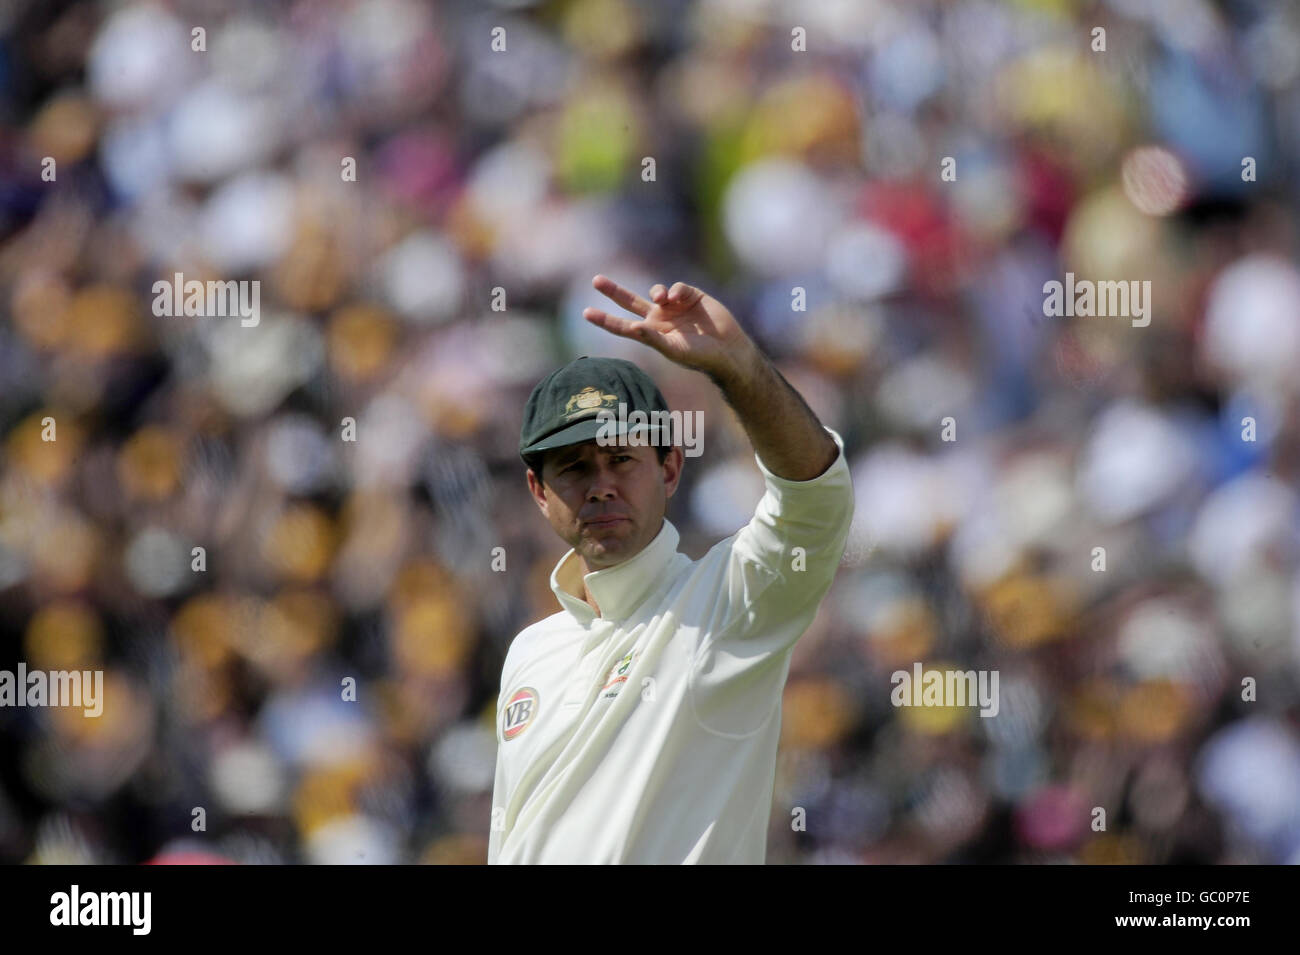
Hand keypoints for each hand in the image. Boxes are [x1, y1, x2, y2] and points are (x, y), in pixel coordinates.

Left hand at [582, 275, 756, 381]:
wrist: (727, 350)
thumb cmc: (699, 356)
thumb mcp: (673, 350)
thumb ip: (653, 338)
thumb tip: (633, 326)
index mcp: (651, 334)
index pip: (622, 326)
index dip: (605, 320)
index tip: (586, 313)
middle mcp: (659, 319)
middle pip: (630, 301)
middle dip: (614, 291)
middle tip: (596, 280)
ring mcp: (674, 307)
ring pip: (655, 290)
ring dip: (656, 291)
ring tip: (662, 298)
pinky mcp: (691, 296)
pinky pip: (677, 287)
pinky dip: (676, 290)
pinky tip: (681, 299)